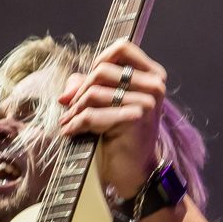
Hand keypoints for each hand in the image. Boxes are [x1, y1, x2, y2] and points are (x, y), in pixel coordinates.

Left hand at [56, 39, 167, 199]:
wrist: (135, 173)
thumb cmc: (120, 138)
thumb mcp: (106, 105)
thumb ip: (89, 86)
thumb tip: (68, 89)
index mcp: (153, 75)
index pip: (122, 48)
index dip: (98, 60)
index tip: (87, 83)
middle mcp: (154, 85)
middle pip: (102, 70)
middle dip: (80, 91)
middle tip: (71, 109)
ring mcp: (148, 101)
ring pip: (93, 92)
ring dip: (74, 110)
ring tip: (69, 122)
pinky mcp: (136, 118)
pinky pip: (92, 114)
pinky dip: (76, 124)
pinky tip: (70, 132)